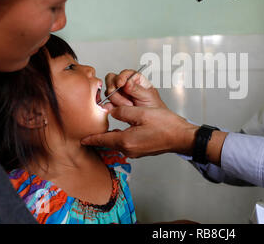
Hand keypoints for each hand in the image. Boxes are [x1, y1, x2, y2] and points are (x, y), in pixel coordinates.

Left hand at [81, 105, 198, 157]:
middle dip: (102, 136)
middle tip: (94, 129)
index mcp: (126, 140)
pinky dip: (122, 137)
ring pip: (119, 143)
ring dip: (113, 136)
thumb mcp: (141, 113)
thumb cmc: (165, 125)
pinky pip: (127, 144)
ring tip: (109, 128)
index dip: (92, 138)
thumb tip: (112, 112)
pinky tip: (125, 130)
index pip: (103, 140)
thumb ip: (123, 112)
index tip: (82, 140)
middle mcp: (129, 149)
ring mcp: (136, 152)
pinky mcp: (142, 151)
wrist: (181, 137)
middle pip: (110, 142)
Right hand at [104, 69, 166, 108]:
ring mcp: (119, 95)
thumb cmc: (153, 107)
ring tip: (129, 106)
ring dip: (116, 99)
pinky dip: (109, 106)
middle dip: (114, 88)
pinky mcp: (114, 104)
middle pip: (112, 79)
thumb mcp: (148, 96)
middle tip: (122, 97)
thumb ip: (136, 89)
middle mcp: (126, 86)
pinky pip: (107, 103)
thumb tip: (127, 82)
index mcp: (136, 80)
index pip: (125, 73)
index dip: (121, 77)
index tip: (121, 84)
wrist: (152, 122)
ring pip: (109, 91)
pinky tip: (115, 109)